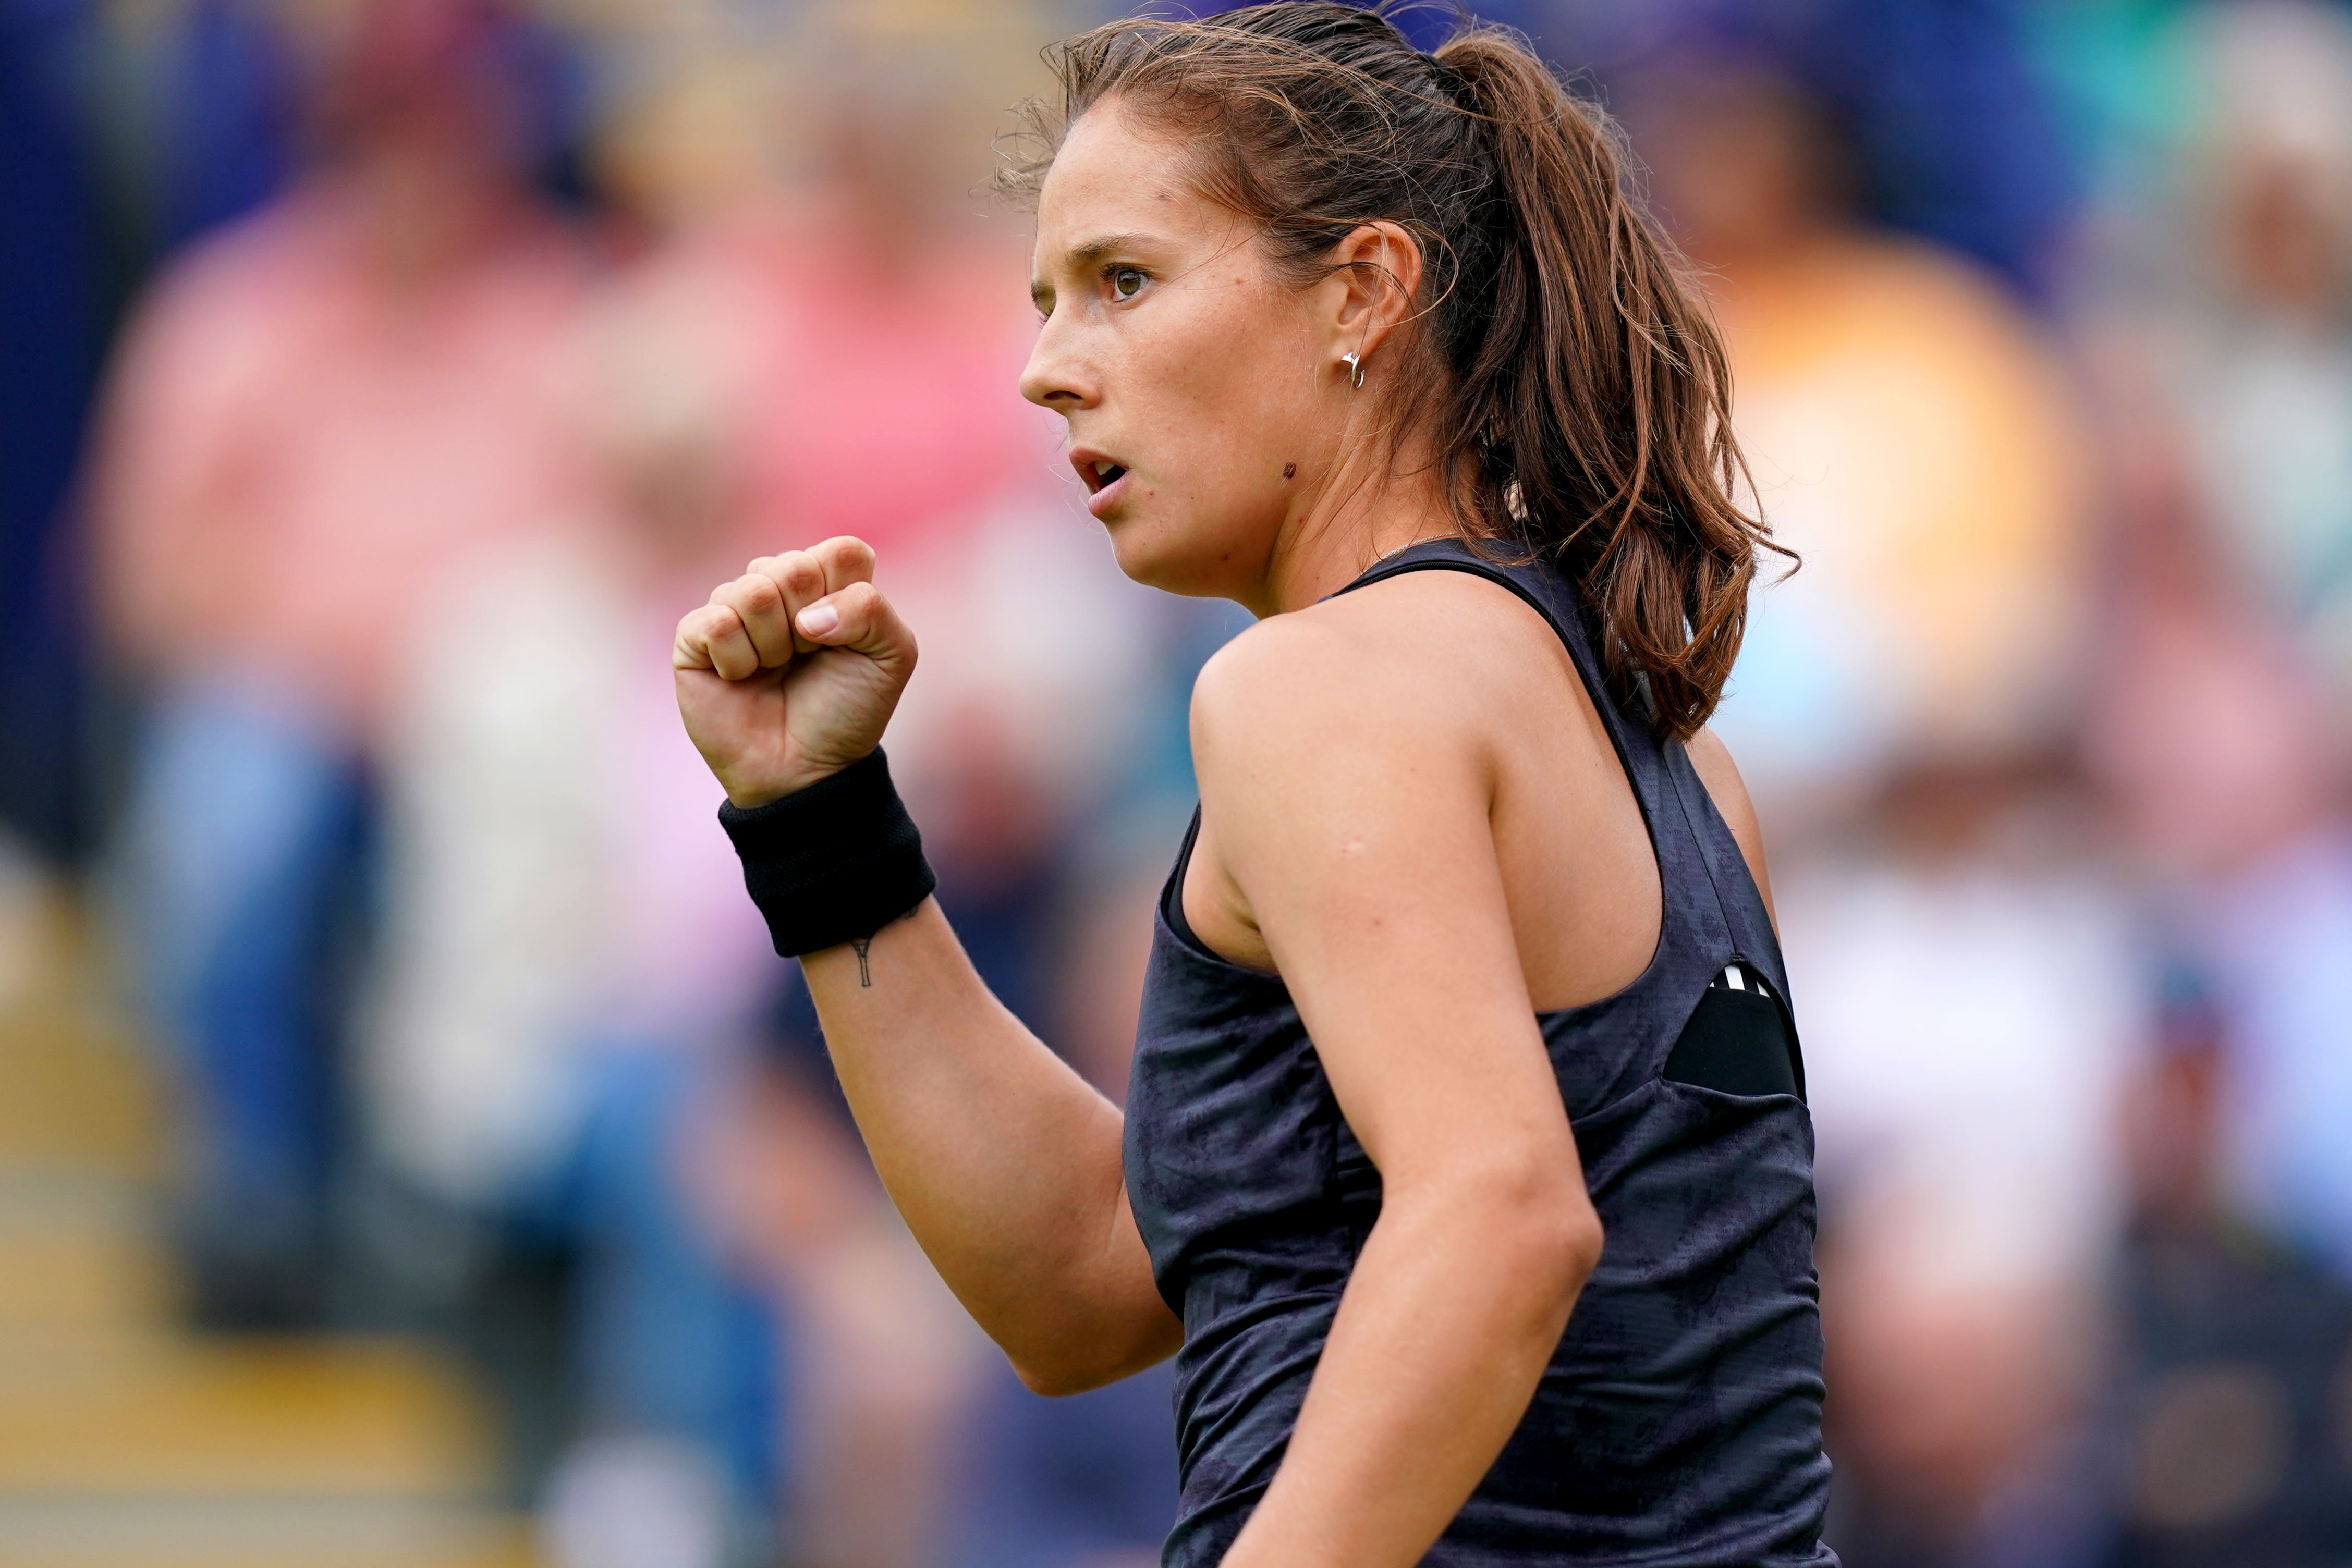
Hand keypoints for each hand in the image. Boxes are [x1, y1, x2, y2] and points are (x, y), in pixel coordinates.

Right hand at [673, 536, 916, 806]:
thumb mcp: (891, 657)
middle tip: (806, 658)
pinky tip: (740, 678)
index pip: (841, 551)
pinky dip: (737, 660)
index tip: (844, 639)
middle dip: (809, 625)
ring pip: (753, 591)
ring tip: (773, 670)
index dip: (846, 597)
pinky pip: (716, 623)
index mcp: (827, 582)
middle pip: (794, 566)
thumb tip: (807, 616)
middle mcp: (778, 586)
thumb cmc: (848, 710)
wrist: (807, 768)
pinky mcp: (694, 637)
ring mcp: (733, 608)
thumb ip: (871, 611)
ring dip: (774, 645)